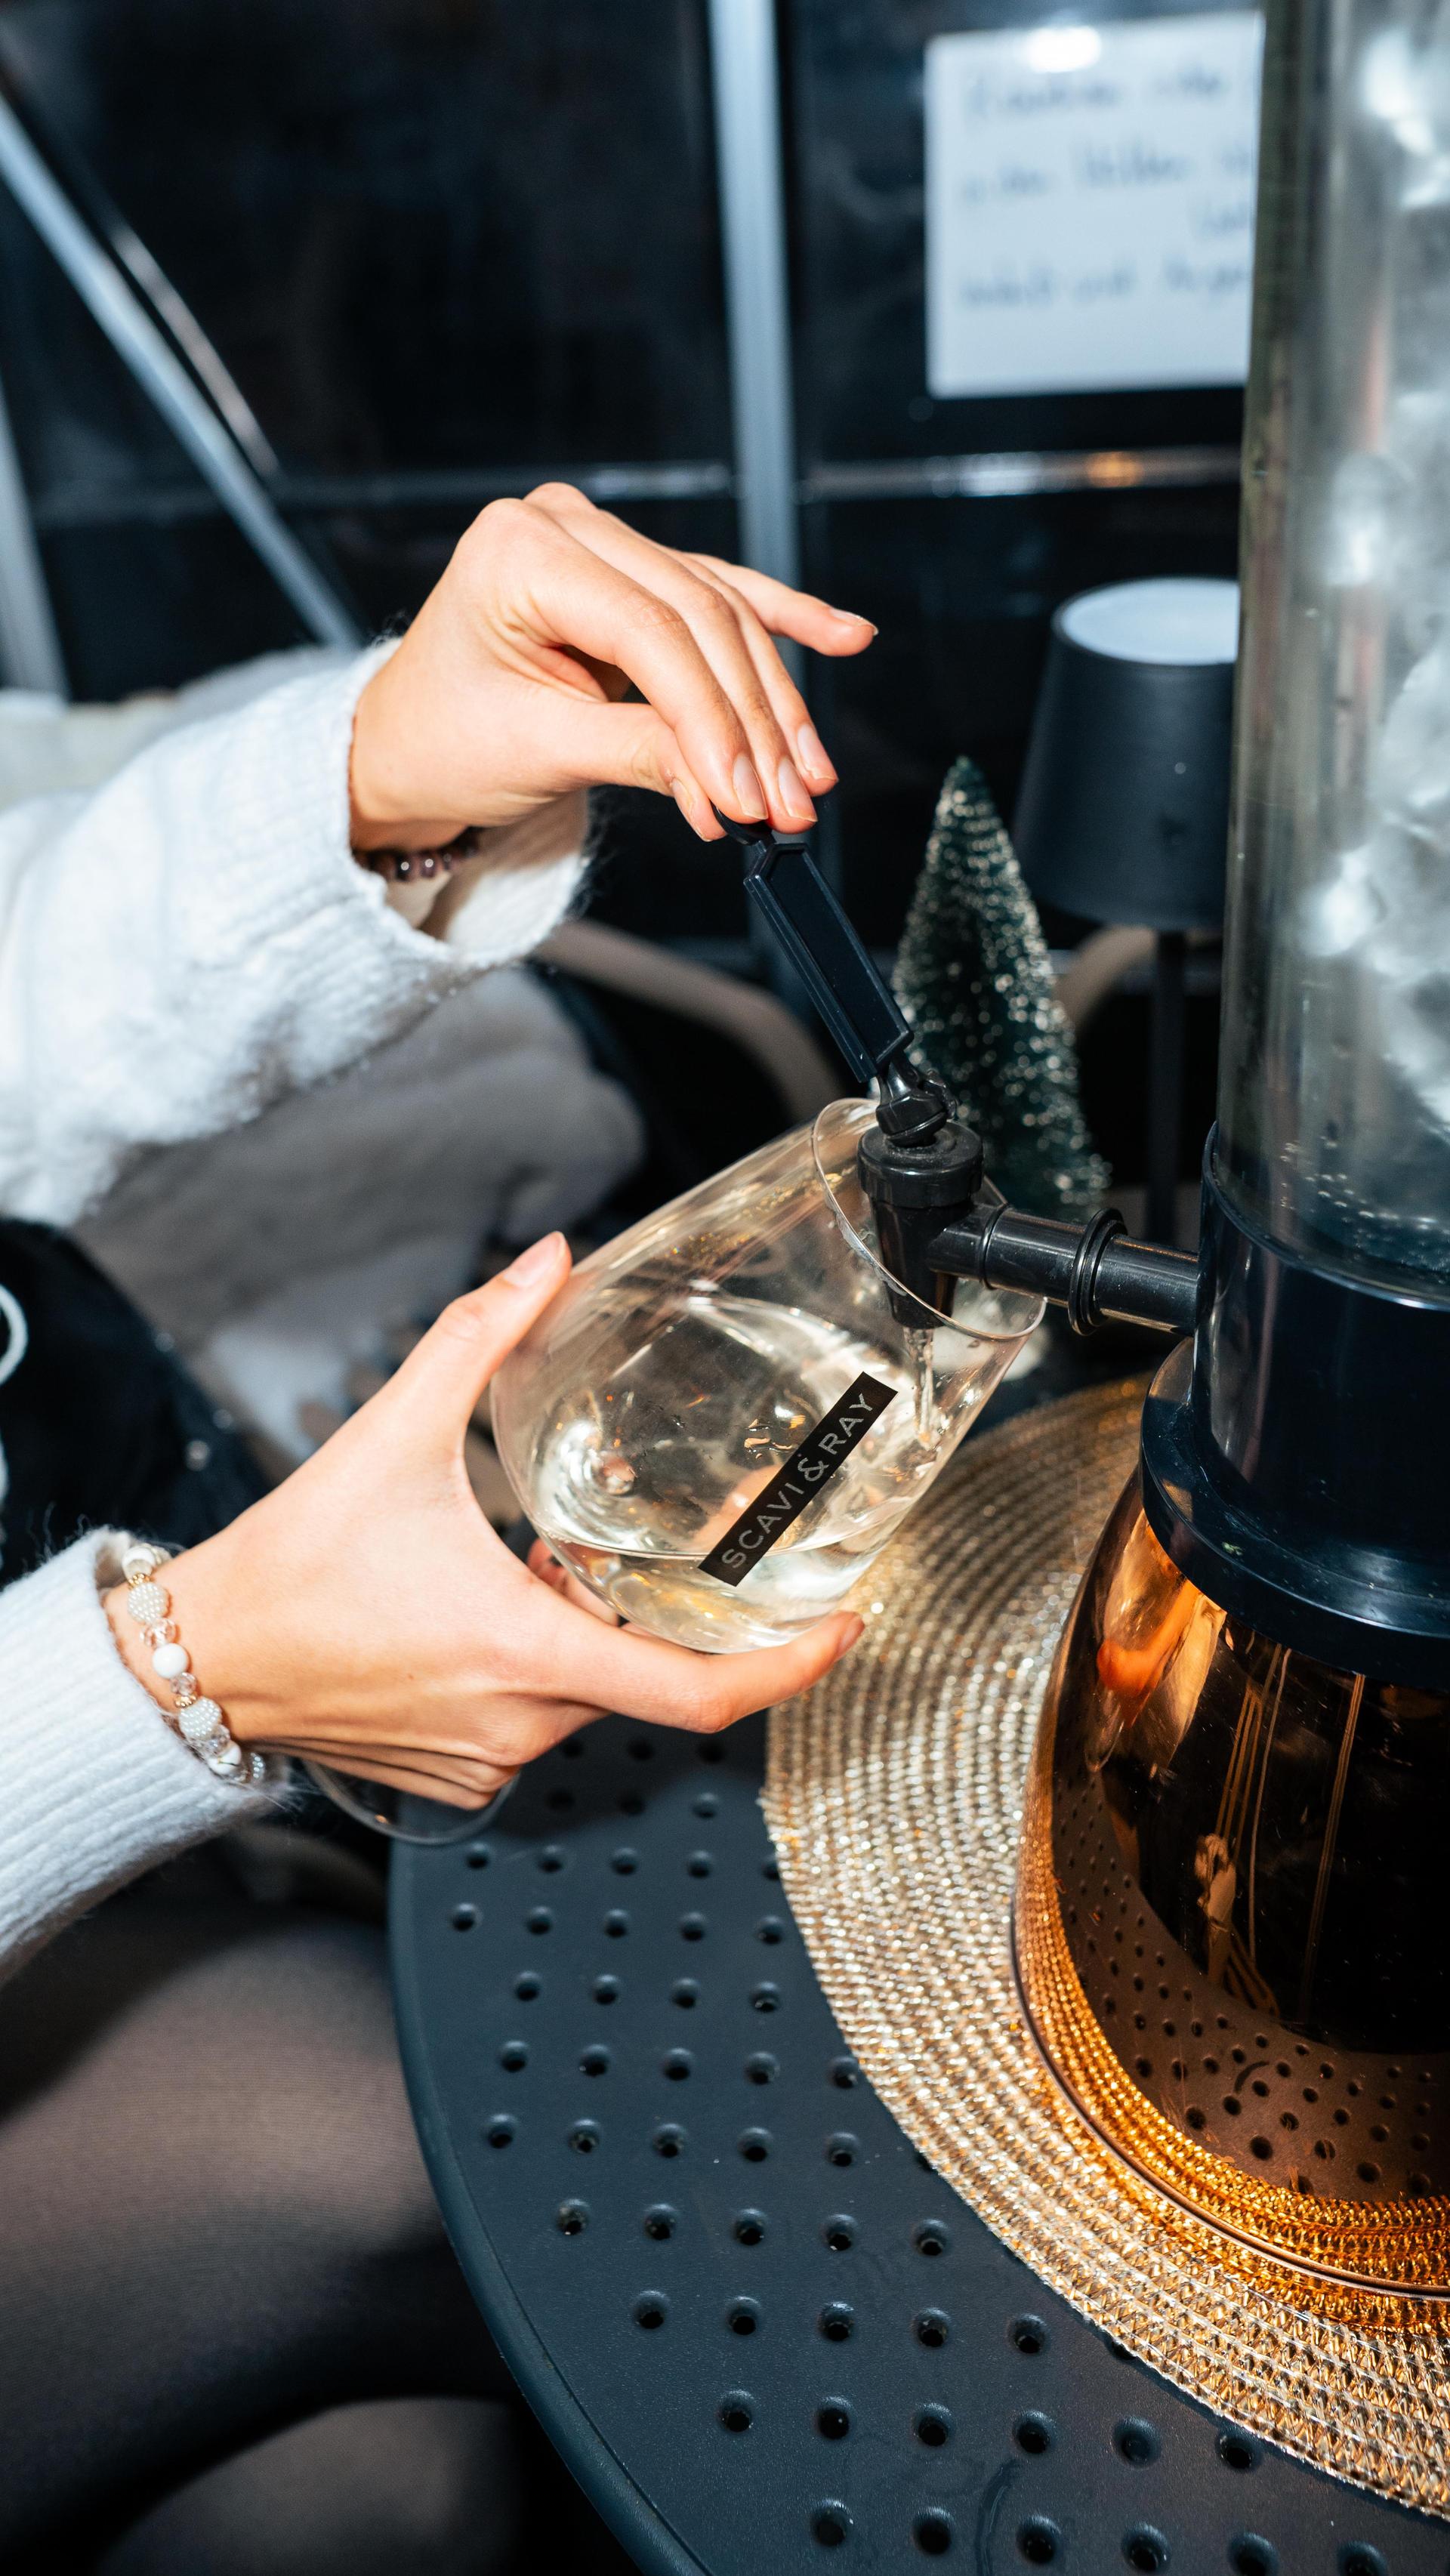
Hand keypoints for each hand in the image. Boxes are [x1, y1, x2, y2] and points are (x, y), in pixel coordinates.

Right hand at [104, 1235, 862, 1806]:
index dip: (791, 1667)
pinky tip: (478, 1614)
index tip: (842, 1627)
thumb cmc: (290, 1567)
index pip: (699, 1693)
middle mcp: (519, 1723)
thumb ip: (481, 1336)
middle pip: (639, 1670)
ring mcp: (488, 1759)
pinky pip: (530, 1723)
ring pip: (584, 1695)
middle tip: (631, 1547)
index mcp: (528, 1650)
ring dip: (580, 1631)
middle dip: (648, 1606)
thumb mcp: (395, 1432)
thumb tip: (546, 1262)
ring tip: (526, 1564)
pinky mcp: (457, 1778)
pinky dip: (531, 1668)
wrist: (196, 1663)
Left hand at [348, 482, 874, 849]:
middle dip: (753, 721)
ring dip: (773, 701)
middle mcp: (564, 526)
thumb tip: (736, 790)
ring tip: (810, 776)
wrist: (404, 744)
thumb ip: (642, 756)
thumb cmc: (443, 741)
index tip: (750, 796)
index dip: (712, 718)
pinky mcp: (630, 572)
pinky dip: (782, 625)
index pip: (651, 632)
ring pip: (720, 616)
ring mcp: (601, 541)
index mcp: (520, 551)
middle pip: (698, 619)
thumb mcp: (537, 753)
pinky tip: (847, 635)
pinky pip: (719, 596)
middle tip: (793, 800)